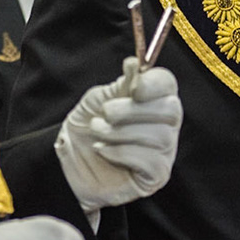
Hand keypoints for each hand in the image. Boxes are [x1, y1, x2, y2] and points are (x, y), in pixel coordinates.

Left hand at [56, 56, 183, 212]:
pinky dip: (121, 153)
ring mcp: (164, 152)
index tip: (133, 87)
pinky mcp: (156, 176)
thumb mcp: (100, 99)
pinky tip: (103, 150)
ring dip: (121, 133)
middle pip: (171, 110)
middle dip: (133, 110)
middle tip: (106, 113)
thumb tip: (135, 64)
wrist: (68, 162)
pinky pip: (151, 161)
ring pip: (160, 136)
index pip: (168, 84)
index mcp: (153, 100)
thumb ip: (122, 83)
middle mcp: (165, 125)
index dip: (154, 83)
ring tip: (98, 132)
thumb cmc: (87, 129)